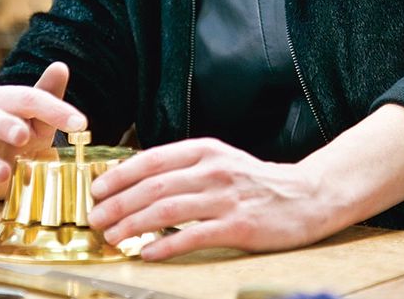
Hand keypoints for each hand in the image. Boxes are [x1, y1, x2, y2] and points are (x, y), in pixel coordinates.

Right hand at [0, 62, 87, 209]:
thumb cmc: (19, 136)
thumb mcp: (36, 118)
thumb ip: (47, 95)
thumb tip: (60, 66)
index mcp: (2, 103)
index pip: (27, 100)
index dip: (54, 110)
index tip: (81, 124)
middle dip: (6, 126)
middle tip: (24, 136)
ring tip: (3, 174)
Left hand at [87, 137, 334, 259]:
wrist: (308, 196)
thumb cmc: (253, 181)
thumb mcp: (216, 161)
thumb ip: (181, 167)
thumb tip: (134, 180)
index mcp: (202, 150)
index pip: (149, 160)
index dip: (118, 176)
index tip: (96, 191)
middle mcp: (212, 170)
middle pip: (152, 187)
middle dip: (118, 204)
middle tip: (96, 219)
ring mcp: (226, 198)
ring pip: (167, 211)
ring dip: (133, 225)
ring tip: (112, 237)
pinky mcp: (239, 226)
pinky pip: (194, 236)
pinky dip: (166, 245)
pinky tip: (147, 252)